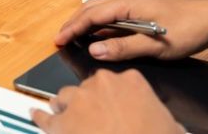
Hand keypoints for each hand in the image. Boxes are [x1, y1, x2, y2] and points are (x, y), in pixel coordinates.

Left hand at [32, 70, 182, 133]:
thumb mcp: (171, 125)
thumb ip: (161, 116)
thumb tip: (166, 123)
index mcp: (130, 81)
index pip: (116, 82)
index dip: (112, 98)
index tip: (112, 107)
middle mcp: (101, 84)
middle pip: (87, 89)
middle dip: (89, 103)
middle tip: (95, 122)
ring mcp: (79, 102)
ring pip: (65, 99)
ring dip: (66, 109)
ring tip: (71, 123)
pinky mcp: (62, 123)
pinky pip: (46, 118)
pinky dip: (40, 117)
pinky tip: (36, 115)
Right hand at [54, 0, 207, 60]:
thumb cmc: (187, 30)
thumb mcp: (155, 45)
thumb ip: (123, 47)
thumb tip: (93, 50)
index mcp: (128, 4)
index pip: (92, 15)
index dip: (73, 28)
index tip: (58, 39)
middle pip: (92, 8)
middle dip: (74, 22)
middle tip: (60, 38)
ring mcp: (136, 3)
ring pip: (102, 9)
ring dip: (86, 21)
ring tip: (73, 35)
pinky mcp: (143, 9)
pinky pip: (113, 14)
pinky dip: (99, 23)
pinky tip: (99, 32)